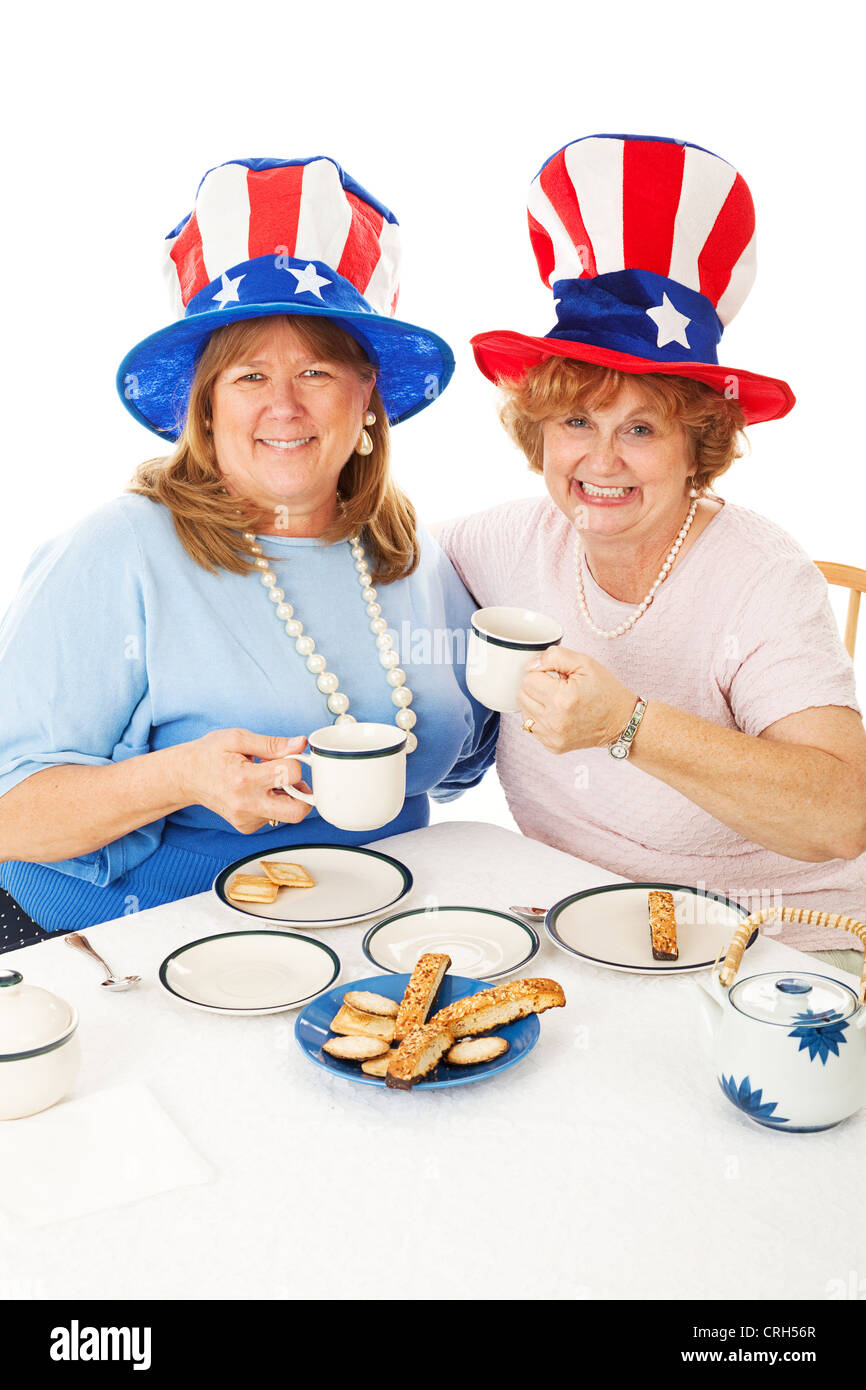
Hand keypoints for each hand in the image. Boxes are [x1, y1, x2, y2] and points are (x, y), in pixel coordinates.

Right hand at [170, 729, 312, 832]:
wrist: (185, 777)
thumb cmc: (209, 755)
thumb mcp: (238, 739)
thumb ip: (272, 744)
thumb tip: (300, 744)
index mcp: (244, 779)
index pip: (291, 774)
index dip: (295, 760)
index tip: (287, 756)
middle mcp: (246, 804)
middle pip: (297, 812)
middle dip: (304, 794)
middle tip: (292, 779)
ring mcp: (246, 819)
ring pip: (287, 814)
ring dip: (286, 795)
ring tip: (265, 779)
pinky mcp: (246, 827)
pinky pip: (274, 816)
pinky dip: (273, 802)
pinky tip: (257, 790)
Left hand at [517, 647, 636, 753]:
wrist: (621, 721)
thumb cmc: (605, 690)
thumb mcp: (585, 663)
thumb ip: (555, 656)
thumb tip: (530, 665)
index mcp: (561, 699)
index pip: (528, 679)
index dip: (542, 673)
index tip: (557, 676)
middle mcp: (554, 721)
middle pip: (522, 696)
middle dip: (536, 687)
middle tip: (557, 687)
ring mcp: (552, 737)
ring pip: (524, 713)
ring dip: (536, 703)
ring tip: (557, 701)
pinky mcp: (553, 746)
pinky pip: (532, 728)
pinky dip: (540, 719)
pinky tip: (557, 714)